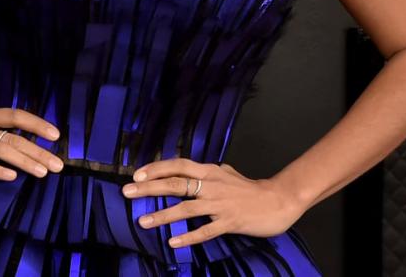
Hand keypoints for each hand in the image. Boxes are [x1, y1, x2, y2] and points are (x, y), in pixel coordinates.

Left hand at [121, 159, 304, 248]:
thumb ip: (211, 172)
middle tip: (127, 192)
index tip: (137, 174)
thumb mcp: (228, 173)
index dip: (157, 168)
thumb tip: (197, 170)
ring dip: (163, 215)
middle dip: (149, 188)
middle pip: (176, 184)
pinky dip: (189, 236)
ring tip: (143, 221)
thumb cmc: (251, 189)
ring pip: (186, 208)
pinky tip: (173, 241)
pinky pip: (205, 231)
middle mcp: (212, 185)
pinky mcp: (229, 222)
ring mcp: (220, 204)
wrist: (278, 201)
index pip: (178, 165)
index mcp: (210, 171)